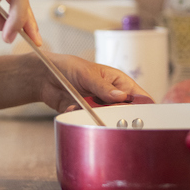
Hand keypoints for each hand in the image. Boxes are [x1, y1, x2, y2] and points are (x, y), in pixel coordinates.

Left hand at [36, 52, 154, 112]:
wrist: (45, 76)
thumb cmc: (70, 67)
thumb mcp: (88, 74)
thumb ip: (104, 87)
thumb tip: (121, 96)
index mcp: (119, 83)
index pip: (140, 97)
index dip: (145, 108)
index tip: (142, 117)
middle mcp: (112, 97)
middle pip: (125, 114)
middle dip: (116, 116)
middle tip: (106, 114)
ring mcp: (99, 107)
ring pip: (106, 120)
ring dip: (95, 116)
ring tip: (81, 105)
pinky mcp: (86, 115)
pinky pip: (89, 122)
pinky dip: (80, 118)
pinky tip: (71, 107)